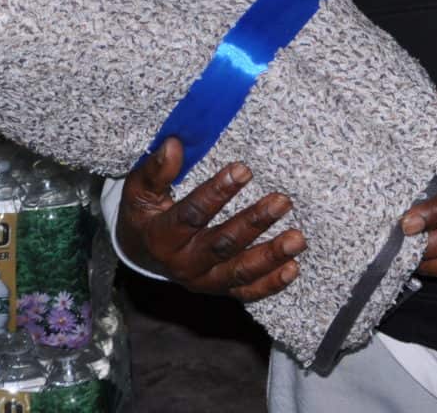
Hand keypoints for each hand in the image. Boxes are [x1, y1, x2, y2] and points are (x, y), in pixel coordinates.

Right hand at [112, 138, 304, 299]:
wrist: (141, 252)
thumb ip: (154, 170)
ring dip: (270, 256)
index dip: (217, 193)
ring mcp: (202, 281)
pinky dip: (270, 283)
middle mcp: (182, 264)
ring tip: (298, 239)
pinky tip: (293, 268)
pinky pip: (246, 292)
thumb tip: (173, 144)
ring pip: (239, 272)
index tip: (244, 169)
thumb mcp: (138, 190)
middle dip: (254, 223)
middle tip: (282, 201)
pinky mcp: (218, 288)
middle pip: (222, 245)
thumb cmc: (144, 213)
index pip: (192, 215)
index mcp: (161, 238)